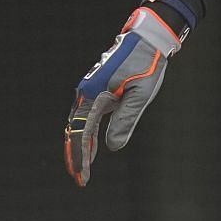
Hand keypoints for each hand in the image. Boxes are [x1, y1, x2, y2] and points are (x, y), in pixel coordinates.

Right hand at [64, 0, 189, 185]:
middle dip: (75, 156)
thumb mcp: (140, 95)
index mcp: (92, 95)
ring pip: (77, 125)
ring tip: (82, 170)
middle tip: (80, 179)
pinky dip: (86, 134)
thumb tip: (113, 147)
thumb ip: (125, 120)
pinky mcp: (96, 90)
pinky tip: (91, 148)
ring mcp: (88, 90)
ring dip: (79, 147)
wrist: (147, 41)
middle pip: (73, 131)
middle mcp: (85, 92)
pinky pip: (86, 117)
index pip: (80, 133)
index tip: (83, 177)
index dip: (80, 157)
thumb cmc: (146, 66)